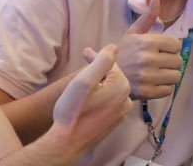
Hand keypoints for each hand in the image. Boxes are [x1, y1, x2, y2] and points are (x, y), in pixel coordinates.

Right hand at [50, 44, 131, 160]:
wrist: (66, 143)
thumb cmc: (72, 110)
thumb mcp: (84, 80)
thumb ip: (101, 61)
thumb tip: (114, 47)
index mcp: (122, 86)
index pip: (110, 63)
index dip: (95, 56)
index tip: (85, 52)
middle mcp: (127, 99)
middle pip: (112, 75)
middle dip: (99, 68)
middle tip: (85, 62)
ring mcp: (122, 112)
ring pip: (111, 87)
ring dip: (100, 81)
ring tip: (87, 78)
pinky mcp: (115, 121)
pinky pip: (111, 100)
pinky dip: (102, 95)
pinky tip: (90, 96)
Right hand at [117, 0, 182, 99]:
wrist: (104, 75)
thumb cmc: (122, 51)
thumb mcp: (133, 32)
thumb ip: (148, 15)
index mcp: (146, 42)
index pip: (177, 45)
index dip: (171, 47)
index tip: (162, 49)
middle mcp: (148, 59)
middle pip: (178, 61)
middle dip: (171, 60)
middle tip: (160, 61)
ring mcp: (147, 77)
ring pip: (176, 76)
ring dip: (169, 74)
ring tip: (158, 72)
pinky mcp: (147, 93)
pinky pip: (168, 90)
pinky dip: (164, 87)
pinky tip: (154, 82)